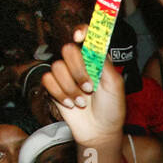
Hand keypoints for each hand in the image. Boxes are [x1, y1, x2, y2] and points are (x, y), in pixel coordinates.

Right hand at [41, 27, 126, 145]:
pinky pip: (47, 80)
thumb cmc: (111, 108)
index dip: (81, 31)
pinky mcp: (54, 87)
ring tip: (82, 101)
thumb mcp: (115, 84)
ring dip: (70, 87)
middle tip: (89, 87)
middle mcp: (79, 63)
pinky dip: (59, 94)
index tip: (79, 37)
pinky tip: (70, 104)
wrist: (99, 131)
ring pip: (57, 66)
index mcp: (96, 58)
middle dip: (78, 70)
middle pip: (68, 49)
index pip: (86, 35)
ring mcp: (66, 74)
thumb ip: (104, 62)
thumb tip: (92, 43)